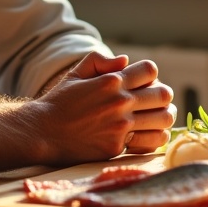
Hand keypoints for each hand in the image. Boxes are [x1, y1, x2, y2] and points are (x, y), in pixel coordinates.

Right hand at [33, 53, 175, 163]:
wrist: (42, 131)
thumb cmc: (59, 101)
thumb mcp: (76, 73)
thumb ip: (100, 60)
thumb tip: (125, 60)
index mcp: (111, 81)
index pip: (150, 70)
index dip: (150, 75)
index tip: (142, 82)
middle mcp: (119, 102)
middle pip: (163, 94)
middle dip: (161, 96)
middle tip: (153, 102)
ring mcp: (120, 126)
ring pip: (165, 118)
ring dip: (163, 116)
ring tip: (154, 118)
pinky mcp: (116, 146)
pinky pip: (151, 141)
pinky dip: (155, 137)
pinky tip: (147, 135)